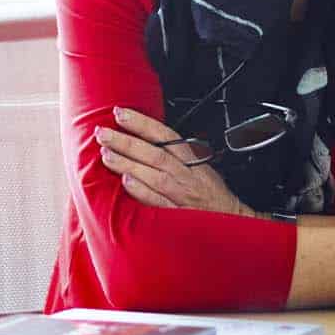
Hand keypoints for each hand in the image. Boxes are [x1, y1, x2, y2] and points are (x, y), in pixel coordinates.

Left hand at [96, 106, 255, 217]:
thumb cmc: (211, 193)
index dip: (142, 123)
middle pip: (154, 153)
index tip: (120, 114)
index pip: (164, 135)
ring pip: (154, 175)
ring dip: (129, 164)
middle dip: (127, 141)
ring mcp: (182, 194)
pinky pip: (159, 201)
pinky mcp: (178, 214)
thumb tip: (145, 137)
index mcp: (191, 159)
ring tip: (106, 155)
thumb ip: (175, 154)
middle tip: (102, 133)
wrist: (232, 220)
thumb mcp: (199, 165)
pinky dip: (142, 191)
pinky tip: (125, 183)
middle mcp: (186, 174)